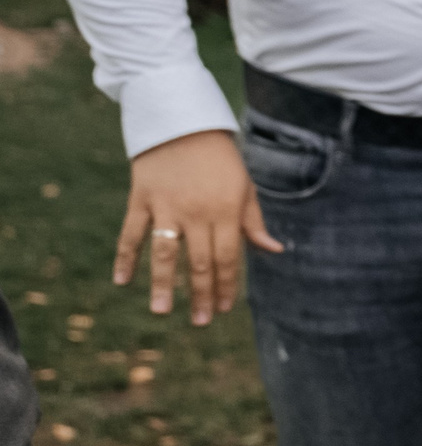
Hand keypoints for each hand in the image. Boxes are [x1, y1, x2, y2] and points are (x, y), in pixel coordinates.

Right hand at [114, 129, 283, 325]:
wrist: (182, 123)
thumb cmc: (221, 160)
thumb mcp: (245, 188)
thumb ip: (253, 222)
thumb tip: (274, 250)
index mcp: (226, 212)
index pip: (228, 258)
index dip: (227, 285)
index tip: (225, 308)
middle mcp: (196, 213)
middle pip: (199, 262)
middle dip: (201, 294)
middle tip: (201, 321)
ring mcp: (166, 207)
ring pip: (164, 254)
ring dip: (163, 285)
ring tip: (162, 312)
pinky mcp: (141, 199)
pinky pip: (131, 233)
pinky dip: (125, 257)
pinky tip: (122, 281)